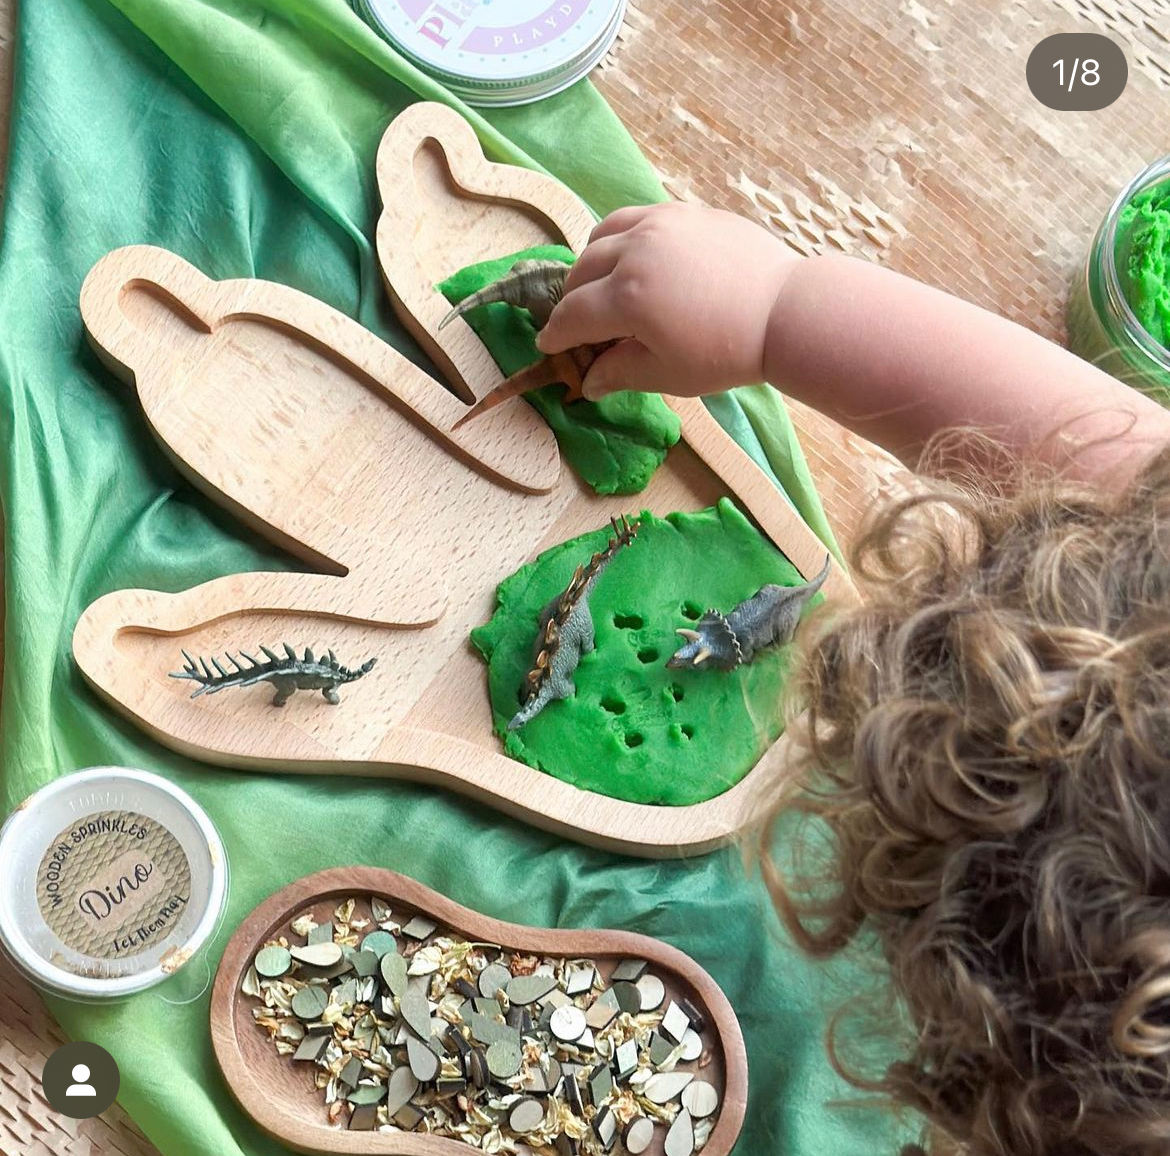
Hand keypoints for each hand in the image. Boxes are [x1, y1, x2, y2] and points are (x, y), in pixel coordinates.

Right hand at [536, 202, 798, 399]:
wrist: (785, 311)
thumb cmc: (726, 352)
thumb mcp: (668, 374)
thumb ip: (620, 374)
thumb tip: (588, 382)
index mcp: (626, 297)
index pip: (574, 316)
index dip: (557, 334)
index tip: (548, 345)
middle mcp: (635, 252)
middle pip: (582, 269)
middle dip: (572, 297)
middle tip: (578, 319)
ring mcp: (662, 224)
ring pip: (605, 232)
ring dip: (593, 259)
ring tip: (601, 279)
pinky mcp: (688, 212)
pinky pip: (640, 217)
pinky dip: (625, 236)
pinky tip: (638, 255)